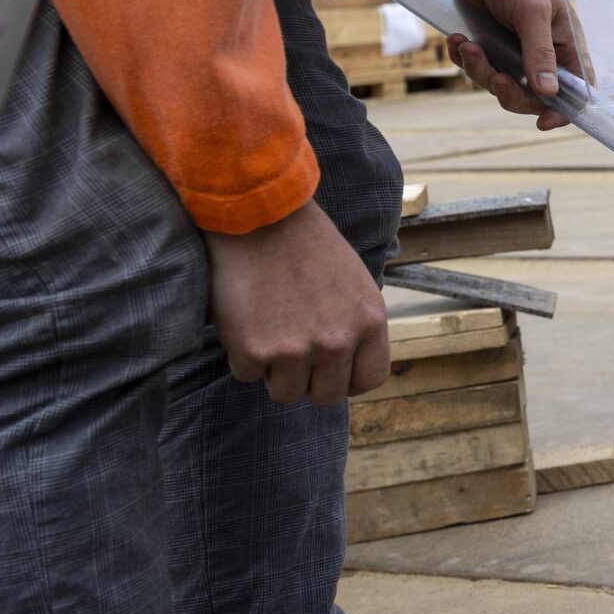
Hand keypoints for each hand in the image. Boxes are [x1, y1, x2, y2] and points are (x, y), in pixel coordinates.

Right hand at [205, 202, 390, 404]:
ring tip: (269, 331)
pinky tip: (246, 320)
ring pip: (285, 393)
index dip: (348, 379)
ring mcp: (296, 350)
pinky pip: (247, 375)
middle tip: (293, 353)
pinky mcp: (254, 351)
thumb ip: (357, 325)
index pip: (369, 380)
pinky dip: (243, 356)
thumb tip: (352, 362)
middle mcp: (338, 341)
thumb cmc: (307, 245)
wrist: (259, 218)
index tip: (331, 370)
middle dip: (309, 380)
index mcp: (370, 322)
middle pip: (326, 395)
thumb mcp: (354, 283)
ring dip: (274, 371)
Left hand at [446, 0, 586, 130]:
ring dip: (480, 70)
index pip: (577, 90)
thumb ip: (540, 54)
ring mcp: (513, 51)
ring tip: (467, 45)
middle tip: (494, 77)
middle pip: (531, 96)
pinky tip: (457, 39)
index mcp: (565, 47)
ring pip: (498, 83)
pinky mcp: (488, 44)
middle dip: (509, 91)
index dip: (563, 111)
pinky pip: (476, 67)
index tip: (542, 121)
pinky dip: (464, 58)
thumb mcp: (532, 14)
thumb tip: (548, 94)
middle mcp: (542, 54)